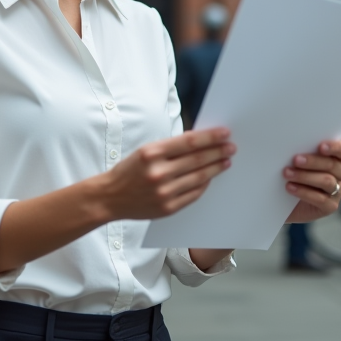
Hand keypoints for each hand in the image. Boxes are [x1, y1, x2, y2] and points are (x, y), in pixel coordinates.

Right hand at [101, 128, 234, 219]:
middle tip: (231, 147)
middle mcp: (158, 172)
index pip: (189, 142)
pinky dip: (205, 184)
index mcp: (151, 153)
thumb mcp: (145, 151)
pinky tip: (211, 178)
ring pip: (199, 177)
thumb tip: (199, 141)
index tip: (224, 133)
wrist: (109, 197)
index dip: (210, 137)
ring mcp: (164, 192)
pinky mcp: (168, 208)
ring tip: (226, 161)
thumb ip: (170, 148)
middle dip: (218, 152)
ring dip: (216, 168)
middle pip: (197, 160)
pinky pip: (194, 194)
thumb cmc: (128, 171)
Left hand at [284, 140, 340, 223]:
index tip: (321, 146)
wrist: (288, 199)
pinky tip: (290, 187)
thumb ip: (304, 150)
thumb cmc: (296, 171)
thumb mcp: (301, 159)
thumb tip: (294, 144)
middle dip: (312, 161)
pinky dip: (303, 192)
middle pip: (332, 165)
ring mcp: (339, 190)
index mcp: (340, 157)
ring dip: (305, 176)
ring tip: (287, 173)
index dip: (335, 147)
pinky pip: (321, 199)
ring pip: (327, 181)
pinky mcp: (331, 206)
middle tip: (295, 160)